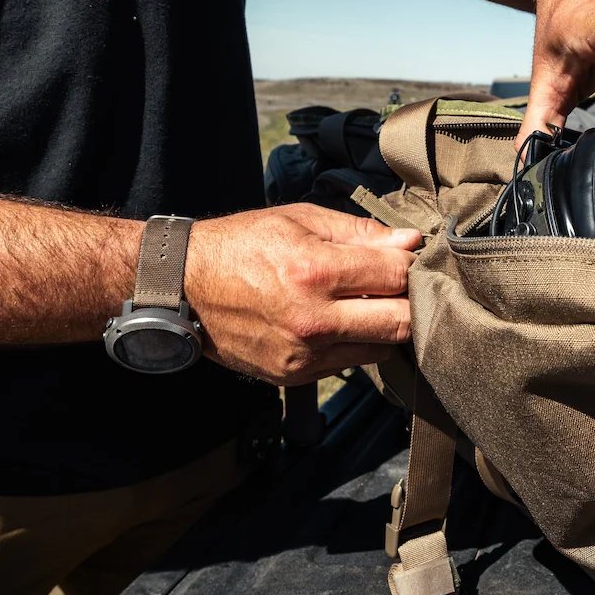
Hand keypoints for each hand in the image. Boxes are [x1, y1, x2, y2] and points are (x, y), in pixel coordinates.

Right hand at [184, 204, 420, 385]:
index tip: (411, 260)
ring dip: (384, 327)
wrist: (182, 288)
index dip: (412, 265)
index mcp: (315, 272)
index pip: (397, 276)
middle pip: (400, 324)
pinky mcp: (295, 375)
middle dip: (410, 304)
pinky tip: (337, 321)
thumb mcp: (301, 220)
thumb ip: (361, 233)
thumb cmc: (242, 245)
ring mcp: (304, 354)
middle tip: (403, 288)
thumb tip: (410, 241)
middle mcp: (313, 320)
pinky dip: (354, 343)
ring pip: (380, 349)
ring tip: (365, 303)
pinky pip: (349, 363)